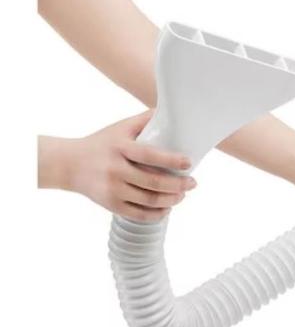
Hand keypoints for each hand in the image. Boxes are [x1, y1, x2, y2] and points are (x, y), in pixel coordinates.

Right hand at [38, 111, 196, 221]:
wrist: (68, 164)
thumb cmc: (100, 144)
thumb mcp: (119, 128)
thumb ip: (143, 120)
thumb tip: (171, 111)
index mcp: (120, 148)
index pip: (150, 155)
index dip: (172, 160)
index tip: (189, 162)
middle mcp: (116, 170)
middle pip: (154, 182)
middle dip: (179, 185)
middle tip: (192, 183)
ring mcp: (112, 189)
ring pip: (149, 200)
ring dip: (172, 200)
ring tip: (182, 195)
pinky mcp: (110, 205)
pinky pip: (139, 214)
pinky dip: (157, 214)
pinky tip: (167, 208)